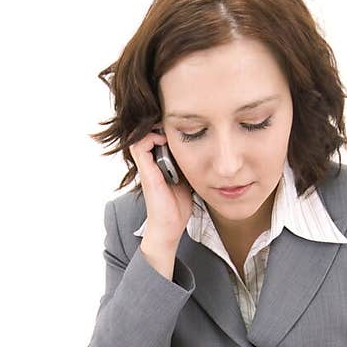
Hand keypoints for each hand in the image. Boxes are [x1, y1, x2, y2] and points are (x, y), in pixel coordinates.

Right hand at [128, 128, 192, 252]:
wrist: (170, 226)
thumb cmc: (178, 205)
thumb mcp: (188, 177)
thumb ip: (189, 163)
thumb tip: (206, 148)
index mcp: (159, 163)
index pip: (156, 135)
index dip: (166, 125)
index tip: (181, 122)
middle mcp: (150, 162)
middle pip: (148, 132)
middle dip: (161, 123)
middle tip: (176, 120)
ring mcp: (146, 166)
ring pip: (141, 135)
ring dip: (155, 128)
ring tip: (170, 128)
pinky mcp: (146, 171)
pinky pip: (140, 146)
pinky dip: (151, 138)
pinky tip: (165, 140)